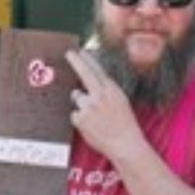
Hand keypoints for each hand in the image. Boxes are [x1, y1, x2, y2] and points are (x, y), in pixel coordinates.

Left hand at [66, 47, 145, 168]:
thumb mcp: (121, 103)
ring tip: (94, 117)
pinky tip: (90, 126)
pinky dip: (79, 120)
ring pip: (76, 96)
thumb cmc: (124, 125)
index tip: (81, 51)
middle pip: (84, 73)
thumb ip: (106, 92)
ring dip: (81, 104)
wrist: (125, 143)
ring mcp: (89, 106)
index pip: (98, 70)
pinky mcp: (80, 118)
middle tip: (69, 53)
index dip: (88, 59)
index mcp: (112, 90)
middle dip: (76, 61)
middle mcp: (100, 95)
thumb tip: (92, 84)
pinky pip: (74, 114)